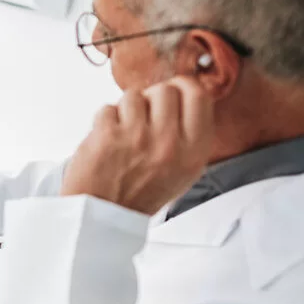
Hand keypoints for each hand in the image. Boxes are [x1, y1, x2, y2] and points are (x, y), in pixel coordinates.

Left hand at [60, 77, 215, 214]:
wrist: (106, 216)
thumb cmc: (143, 191)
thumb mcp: (184, 169)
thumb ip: (189, 132)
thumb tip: (185, 90)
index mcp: (194, 152)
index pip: (199, 95)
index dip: (183, 87)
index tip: (173, 91)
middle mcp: (170, 144)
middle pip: (166, 90)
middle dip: (151, 98)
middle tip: (143, 118)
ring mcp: (138, 138)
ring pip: (134, 95)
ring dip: (125, 110)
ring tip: (124, 134)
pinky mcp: (108, 135)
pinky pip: (108, 108)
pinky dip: (104, 121)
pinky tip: (107, 142)